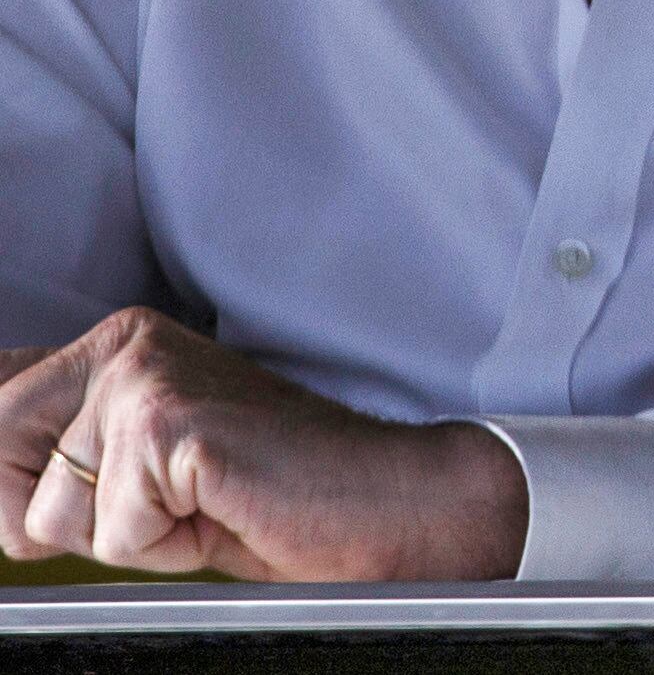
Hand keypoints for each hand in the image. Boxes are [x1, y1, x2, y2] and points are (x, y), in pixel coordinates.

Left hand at [0, 310, 526, 581]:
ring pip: (50, 515)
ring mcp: (145, 378)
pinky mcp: (167, 424)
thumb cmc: (273, 491)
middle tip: (159, 504)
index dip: (12, 473)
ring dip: (126, 537)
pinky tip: (221, 510)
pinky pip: (111, 533)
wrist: (380, 499)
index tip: (106, 481)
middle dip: (61, 515)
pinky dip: (165, 547)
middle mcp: (123, 344)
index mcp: (116, 345)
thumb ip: (67, 447)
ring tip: (201, 506)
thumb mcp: (143, 466)